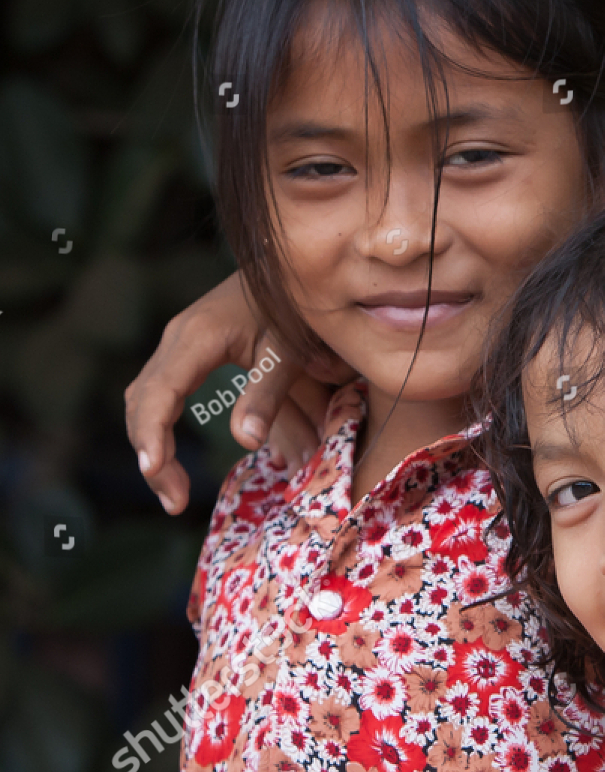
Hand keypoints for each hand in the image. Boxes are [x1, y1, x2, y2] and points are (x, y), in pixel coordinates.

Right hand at [125, 274, 340, 512]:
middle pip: (142, 402)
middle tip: (174, 502)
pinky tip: (172, 461)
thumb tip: (245, 441)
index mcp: (197, 338)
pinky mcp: (185, 353)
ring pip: (144, 400)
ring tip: (173, 493)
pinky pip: (158, 394)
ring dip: (151, 446)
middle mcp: (177, 340)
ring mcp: (177, 345)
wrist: (294, 269)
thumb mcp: (288, 350)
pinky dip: (159, 430)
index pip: (159, 393)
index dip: (153, 434)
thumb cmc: (295, 308)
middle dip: (151, 455)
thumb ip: (268, 393)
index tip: (155, 471)